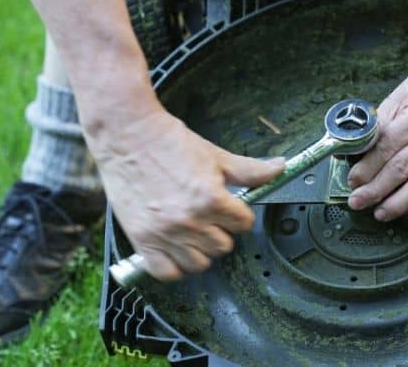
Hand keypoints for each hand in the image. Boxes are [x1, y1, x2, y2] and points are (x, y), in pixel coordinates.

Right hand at [94, 110, 283, 280]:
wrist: (128, 136)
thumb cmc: (170, 143)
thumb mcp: (216, 156)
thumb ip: (250, 170)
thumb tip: (280, 169)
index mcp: (210, 199)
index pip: (244, 224)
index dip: (239, 215)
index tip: (230, 208)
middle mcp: (188, 220)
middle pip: (223, 246)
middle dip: (221, 231)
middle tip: (209, 215)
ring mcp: (163, 233)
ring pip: (199, 263)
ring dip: (200, 249)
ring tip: (194, 231)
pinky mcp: (141, 240)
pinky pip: (166, 272)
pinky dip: (174, 265)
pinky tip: (176, 247)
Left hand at [347, 53, 407, 220]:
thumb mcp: (398, 96)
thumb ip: (379, 124)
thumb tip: (355, 152)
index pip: (386, 148)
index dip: (367, 168)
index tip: (353, 181)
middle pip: (402, 168)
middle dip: (376, 189)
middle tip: (358, 201)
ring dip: (402, 201)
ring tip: (383, 212)